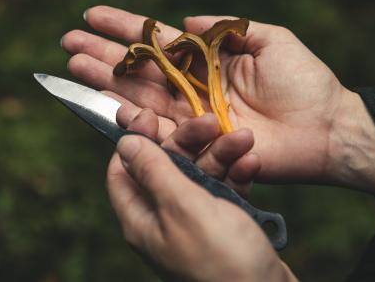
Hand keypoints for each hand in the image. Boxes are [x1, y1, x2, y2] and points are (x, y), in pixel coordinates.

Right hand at [62, 6, 374, 199]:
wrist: (325, 128)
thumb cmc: (305, 82)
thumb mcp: (270, 39)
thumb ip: (226, 27)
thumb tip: (184, 21)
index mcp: (207, 60)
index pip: (158, 41)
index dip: (125, 27)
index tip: (93, 14)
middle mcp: (193, 87)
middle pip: (139, 69)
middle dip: (103, 54)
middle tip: (68, 42)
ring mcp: (192, 116)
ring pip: (138, 97)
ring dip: (105, 81)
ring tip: (75, 65)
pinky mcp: (197, 143)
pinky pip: (156, 129)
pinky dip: (128, 116)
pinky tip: (103, 100)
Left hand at [107, 134, 297, 281]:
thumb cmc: (221, 258)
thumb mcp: (183, 207)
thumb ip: (154, 172)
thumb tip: (125, 142)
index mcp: (142, 218)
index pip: (122, 171)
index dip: (135, 141)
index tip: (152, 116)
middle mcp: (163, 218)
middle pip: (167, 166)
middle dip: (190, 142)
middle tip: (212, 122)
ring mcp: (194, 221)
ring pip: (200, 174)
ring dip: (221, 155)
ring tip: (244, 139)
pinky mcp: (222, 224)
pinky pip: (224, 190)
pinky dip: (236, 175)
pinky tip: (252, 164)